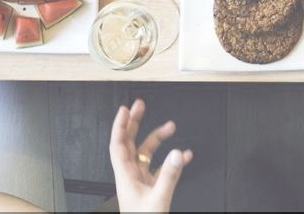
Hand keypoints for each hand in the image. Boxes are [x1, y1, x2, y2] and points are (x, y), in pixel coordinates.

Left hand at [108, 99, 191, 213]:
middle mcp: (131, 176)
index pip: (119, 146)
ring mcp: (141, 181)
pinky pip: (160, 168)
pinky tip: (184, 155)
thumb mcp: (158, 198)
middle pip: (130, 144)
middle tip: (139, 106)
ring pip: (146, 154)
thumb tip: (176, 152)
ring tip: (170, 127)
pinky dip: (172, 160)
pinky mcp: (151, 188)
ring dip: (157, 139)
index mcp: (126, 177)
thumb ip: (168, 175)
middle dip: (134, 124)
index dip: (120, 127)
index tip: (124, 110)